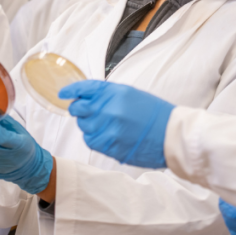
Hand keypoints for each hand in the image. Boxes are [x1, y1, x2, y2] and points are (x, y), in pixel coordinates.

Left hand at [59, 80, 173, 168]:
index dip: (72, 91)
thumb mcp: (131, 94)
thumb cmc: (154, 114)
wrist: (171, 135)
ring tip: (104, 125)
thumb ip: (108, 95)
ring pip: (84, 127)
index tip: (64, 94)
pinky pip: (91, 141)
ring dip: (88, 125)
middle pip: (79, 109)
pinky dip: (94, 138)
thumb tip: (86, 97)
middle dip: (79, 110)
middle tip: (85, 112)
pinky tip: (106, 135)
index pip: (85, 89)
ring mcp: (110, 128)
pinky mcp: (111, 146)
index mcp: (116, 92)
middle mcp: (110, 109)